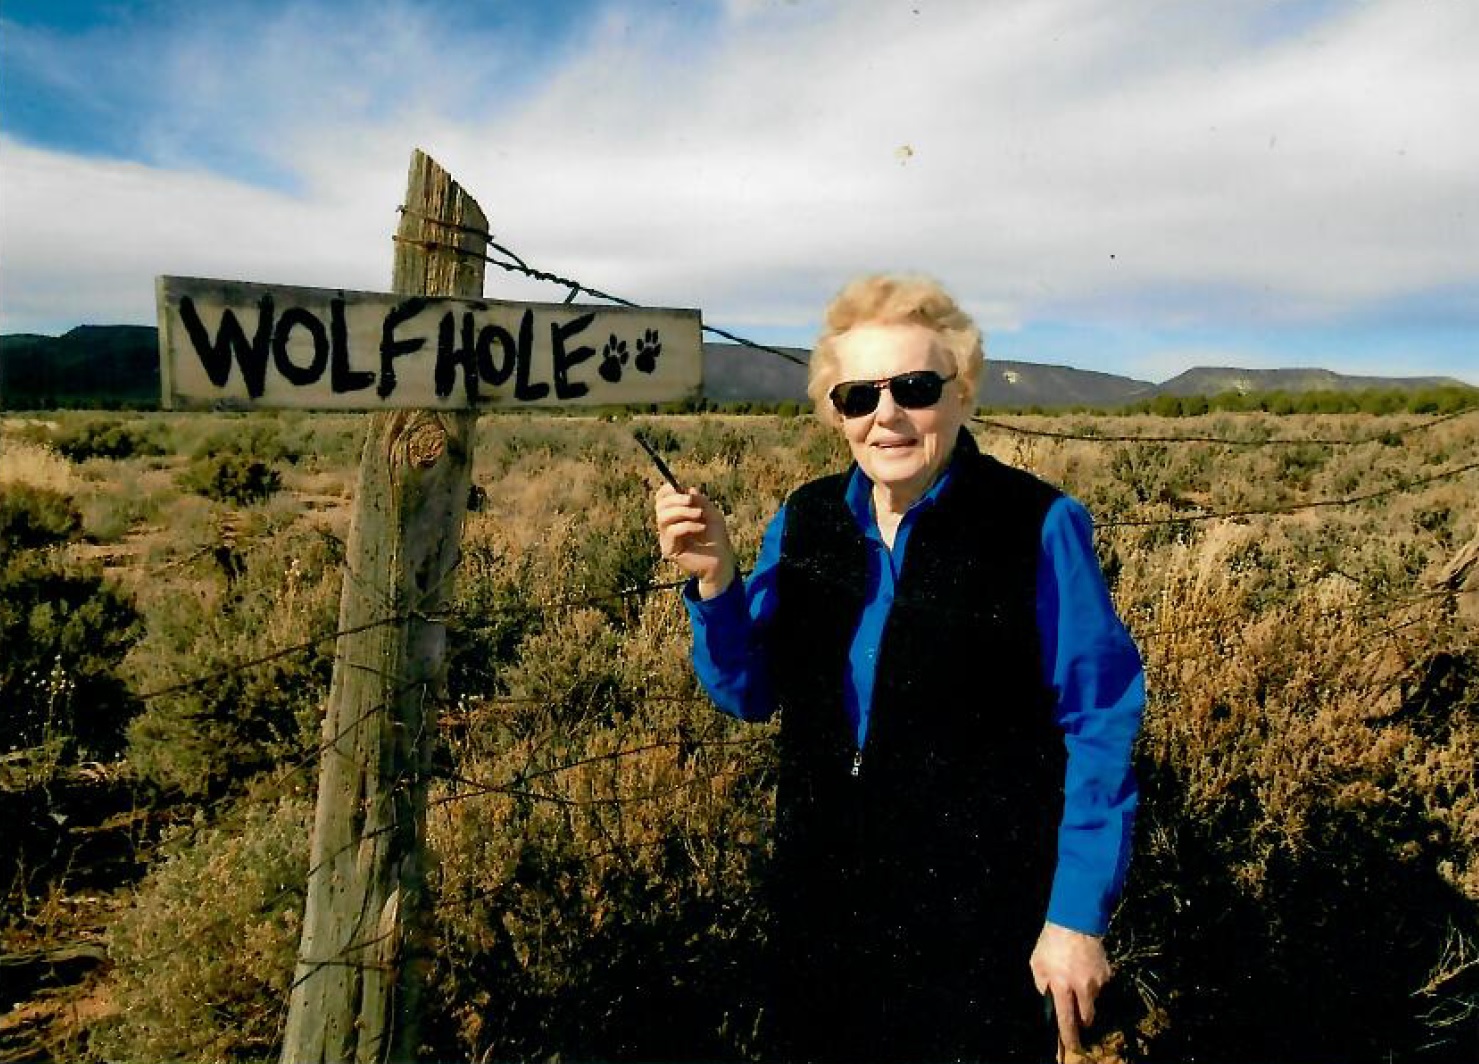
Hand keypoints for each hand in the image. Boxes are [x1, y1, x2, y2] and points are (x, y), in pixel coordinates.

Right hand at [653, 484, 736, 597]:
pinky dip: (687, 526)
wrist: (721, 562)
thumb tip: (688, 490)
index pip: (661, 500)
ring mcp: (666, 539)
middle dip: (675, 500)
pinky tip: (701, 528)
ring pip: (663, 518)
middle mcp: (667, 526)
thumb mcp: (711, 514)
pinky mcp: (669, 550)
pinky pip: (672, 531)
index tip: (680, 488)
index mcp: (675, 516)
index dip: (667, 491)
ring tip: (699, 515)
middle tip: (691, 501)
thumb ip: (700, 502)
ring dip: (682, 512)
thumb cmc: (717, 538)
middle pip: (660, 507)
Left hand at [1030, 921, 1111, 1060]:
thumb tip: (1049, 999)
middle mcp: (1082, 987)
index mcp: (1062, 985)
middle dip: (1082, 1020)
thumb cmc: (1051, 943)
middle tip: (1076, 1012)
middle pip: (1086, 1017)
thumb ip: (1042, 985)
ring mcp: (1097, 981)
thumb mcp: (1037, 963)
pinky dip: (1092, 982)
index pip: (1067, 1019)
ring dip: (1085, 996)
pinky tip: (1084, 968)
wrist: (1075, 921)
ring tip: (1076, 976)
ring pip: (1093, 1000)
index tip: (1071, 1046)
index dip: (1069, 1036)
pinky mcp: (1107, 973)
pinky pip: (1099, 986)